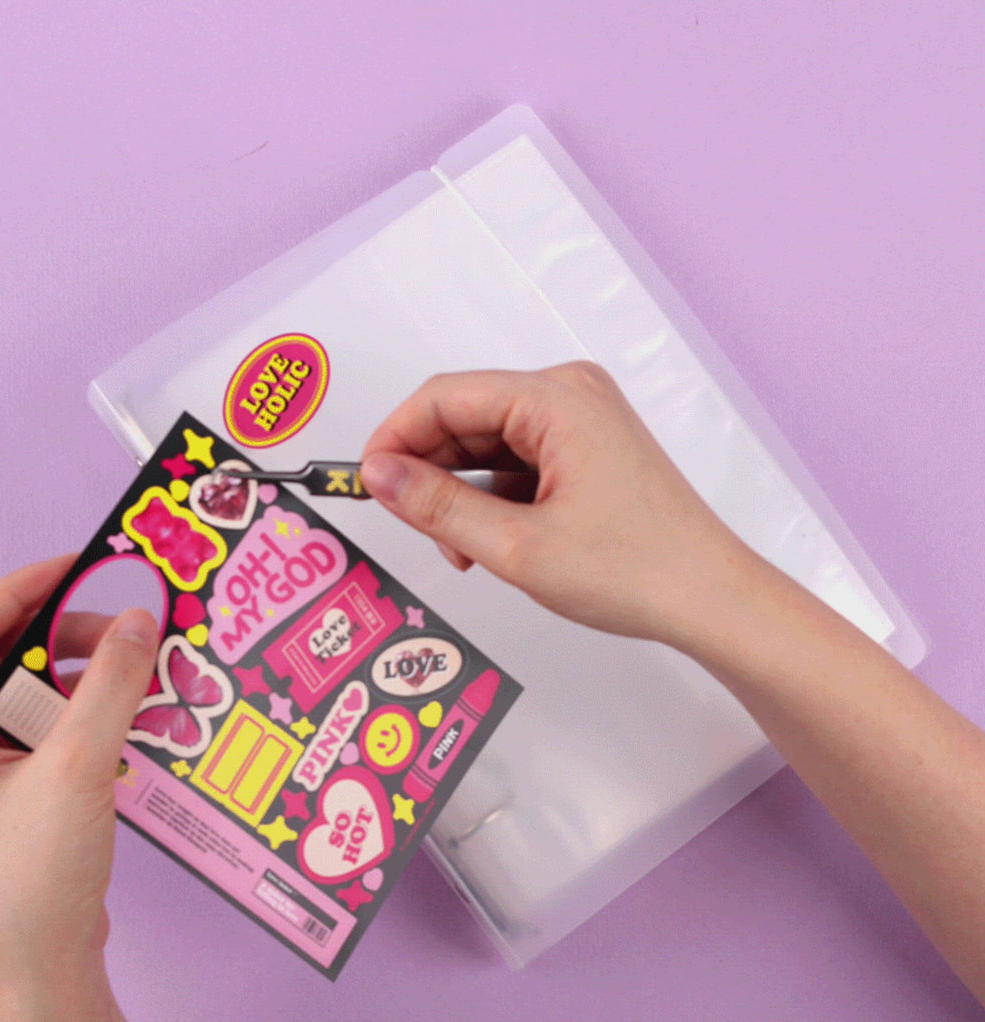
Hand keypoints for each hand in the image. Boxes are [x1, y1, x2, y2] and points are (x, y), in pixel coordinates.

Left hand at [0, 556, 157, 1021]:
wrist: (43, 967)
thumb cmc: (31, 880)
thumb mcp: (76, 771)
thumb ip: (110, 688)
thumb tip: (139, 620)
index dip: (25, 588)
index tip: (86, 565)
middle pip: (3, 656)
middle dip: (70, 638)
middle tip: (128, 633)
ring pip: (30, 691)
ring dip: (86, 678)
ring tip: (140, 678)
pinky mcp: (7, 787)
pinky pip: (47, 727)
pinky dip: (88, 714)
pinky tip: (130, 718)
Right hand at [361, 361, 752, 647]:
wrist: (711, 600)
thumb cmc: (634, 571)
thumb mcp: (517, 546)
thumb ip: (437, 506)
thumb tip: (377, 474)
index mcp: (556, 398)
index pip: (445, 396)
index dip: (394, 437)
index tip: (366, 484)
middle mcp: (569, 394)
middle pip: (465, 416)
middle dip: (429, 471)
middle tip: (414, 529)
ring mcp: (581, 420)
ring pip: (487, 443)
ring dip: (460, 491)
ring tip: (459, 549)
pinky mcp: (586, 449)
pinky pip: (517, 460)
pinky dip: (491, 496)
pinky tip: (488, 540)